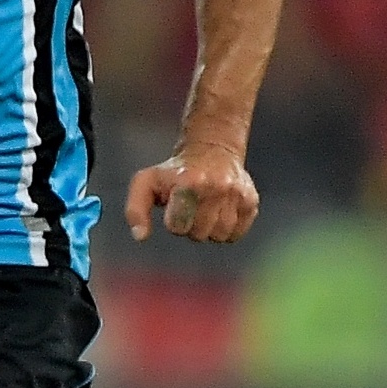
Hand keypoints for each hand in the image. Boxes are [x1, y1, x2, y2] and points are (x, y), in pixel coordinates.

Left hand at [126, 140, 259, 243]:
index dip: (172, 221)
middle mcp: (216, 187)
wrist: (212, 150)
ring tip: (204, 209)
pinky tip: (219, 212)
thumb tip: (140, 237)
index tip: (174, 206)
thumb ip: (135, 210)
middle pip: (199, 234)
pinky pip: (236, 234)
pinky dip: (226, 230)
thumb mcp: (146, 183)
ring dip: (208, 229)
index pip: (178, 227)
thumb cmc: (173, 172)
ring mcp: (236, 195)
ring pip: (219, 236)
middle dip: (190, 226)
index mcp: (188, 183)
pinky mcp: (251, 202)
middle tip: (190, 207)